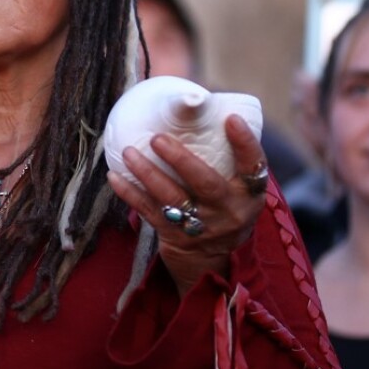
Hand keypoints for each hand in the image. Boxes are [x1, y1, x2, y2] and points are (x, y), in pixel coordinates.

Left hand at [107, 115, 266, 294]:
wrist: (211, 261)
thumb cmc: (222, 207)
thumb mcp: (236, 189)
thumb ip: (225, 158)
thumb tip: (194, 106)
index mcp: (248, 194)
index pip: (253, 165)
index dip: (244, 142)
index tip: (230, 119)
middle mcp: (228, 211)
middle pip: (206, 183)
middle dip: (181, 159)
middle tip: (157, 138)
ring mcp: (201, 227)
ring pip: (172, 198)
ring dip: (147, 174)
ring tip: (129, 152)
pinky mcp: (175, 237)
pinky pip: (149, 213)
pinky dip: (130, 194)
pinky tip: (114, 176)